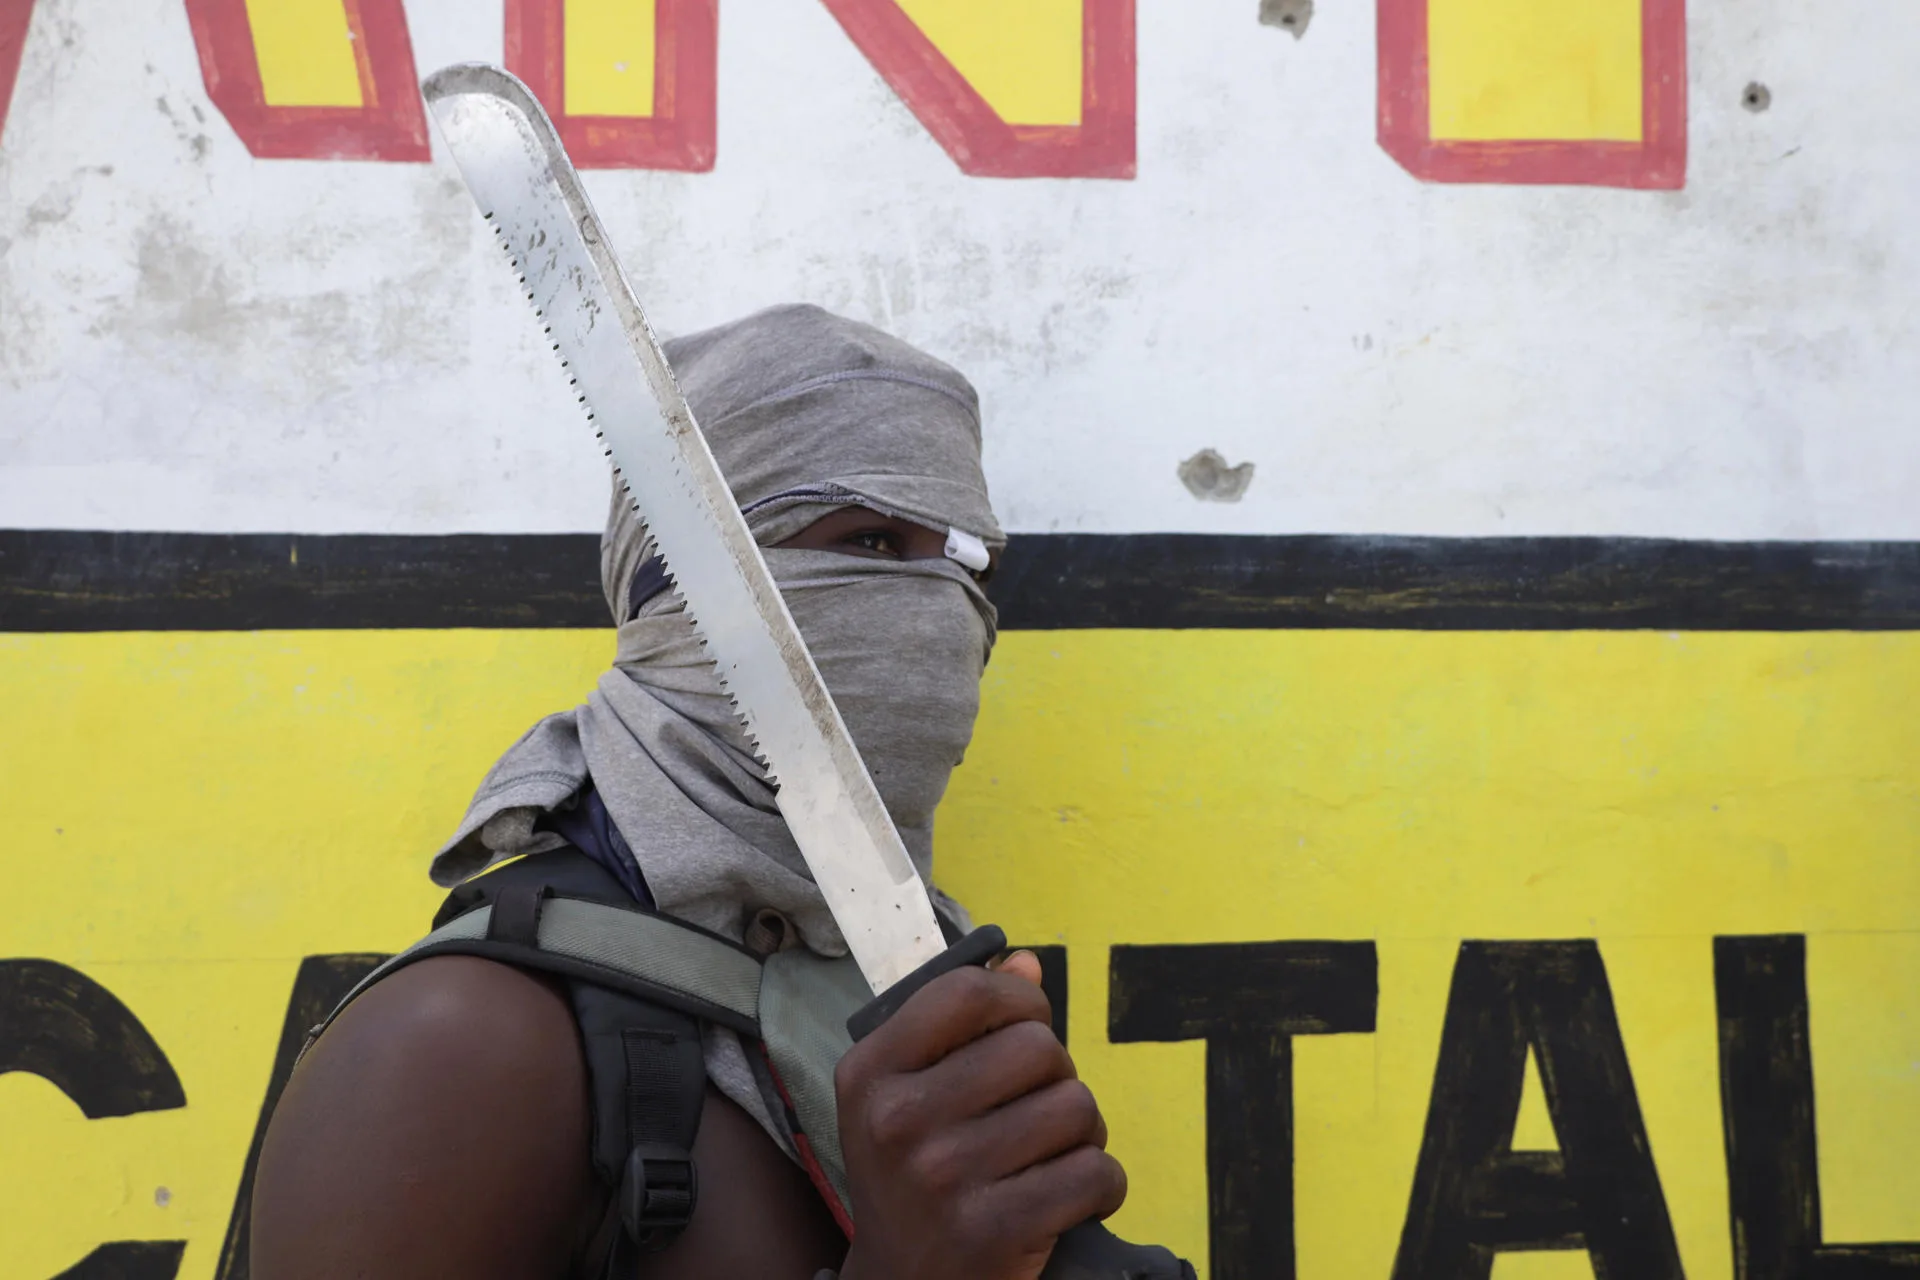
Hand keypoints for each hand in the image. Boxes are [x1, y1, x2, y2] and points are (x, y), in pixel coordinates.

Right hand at [834, 952, 1126, 1279]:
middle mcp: (898, 1121)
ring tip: (1053, 1154)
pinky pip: (1094, 1173)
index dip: (1019, 998)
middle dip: (1058, 1075)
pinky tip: (1071, 1197)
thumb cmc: (914, 1181)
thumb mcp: (907, 1098)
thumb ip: (962, 1026)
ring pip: (1074, 1107)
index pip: (966, 991)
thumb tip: (1026, 962)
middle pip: (1037, 1047)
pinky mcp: (993, 1231)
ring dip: (1083, 1132)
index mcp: (871, 1073)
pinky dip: (1102, 1184)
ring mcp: (943, 1178)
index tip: (1028, 1022)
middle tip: (1039, 1109)